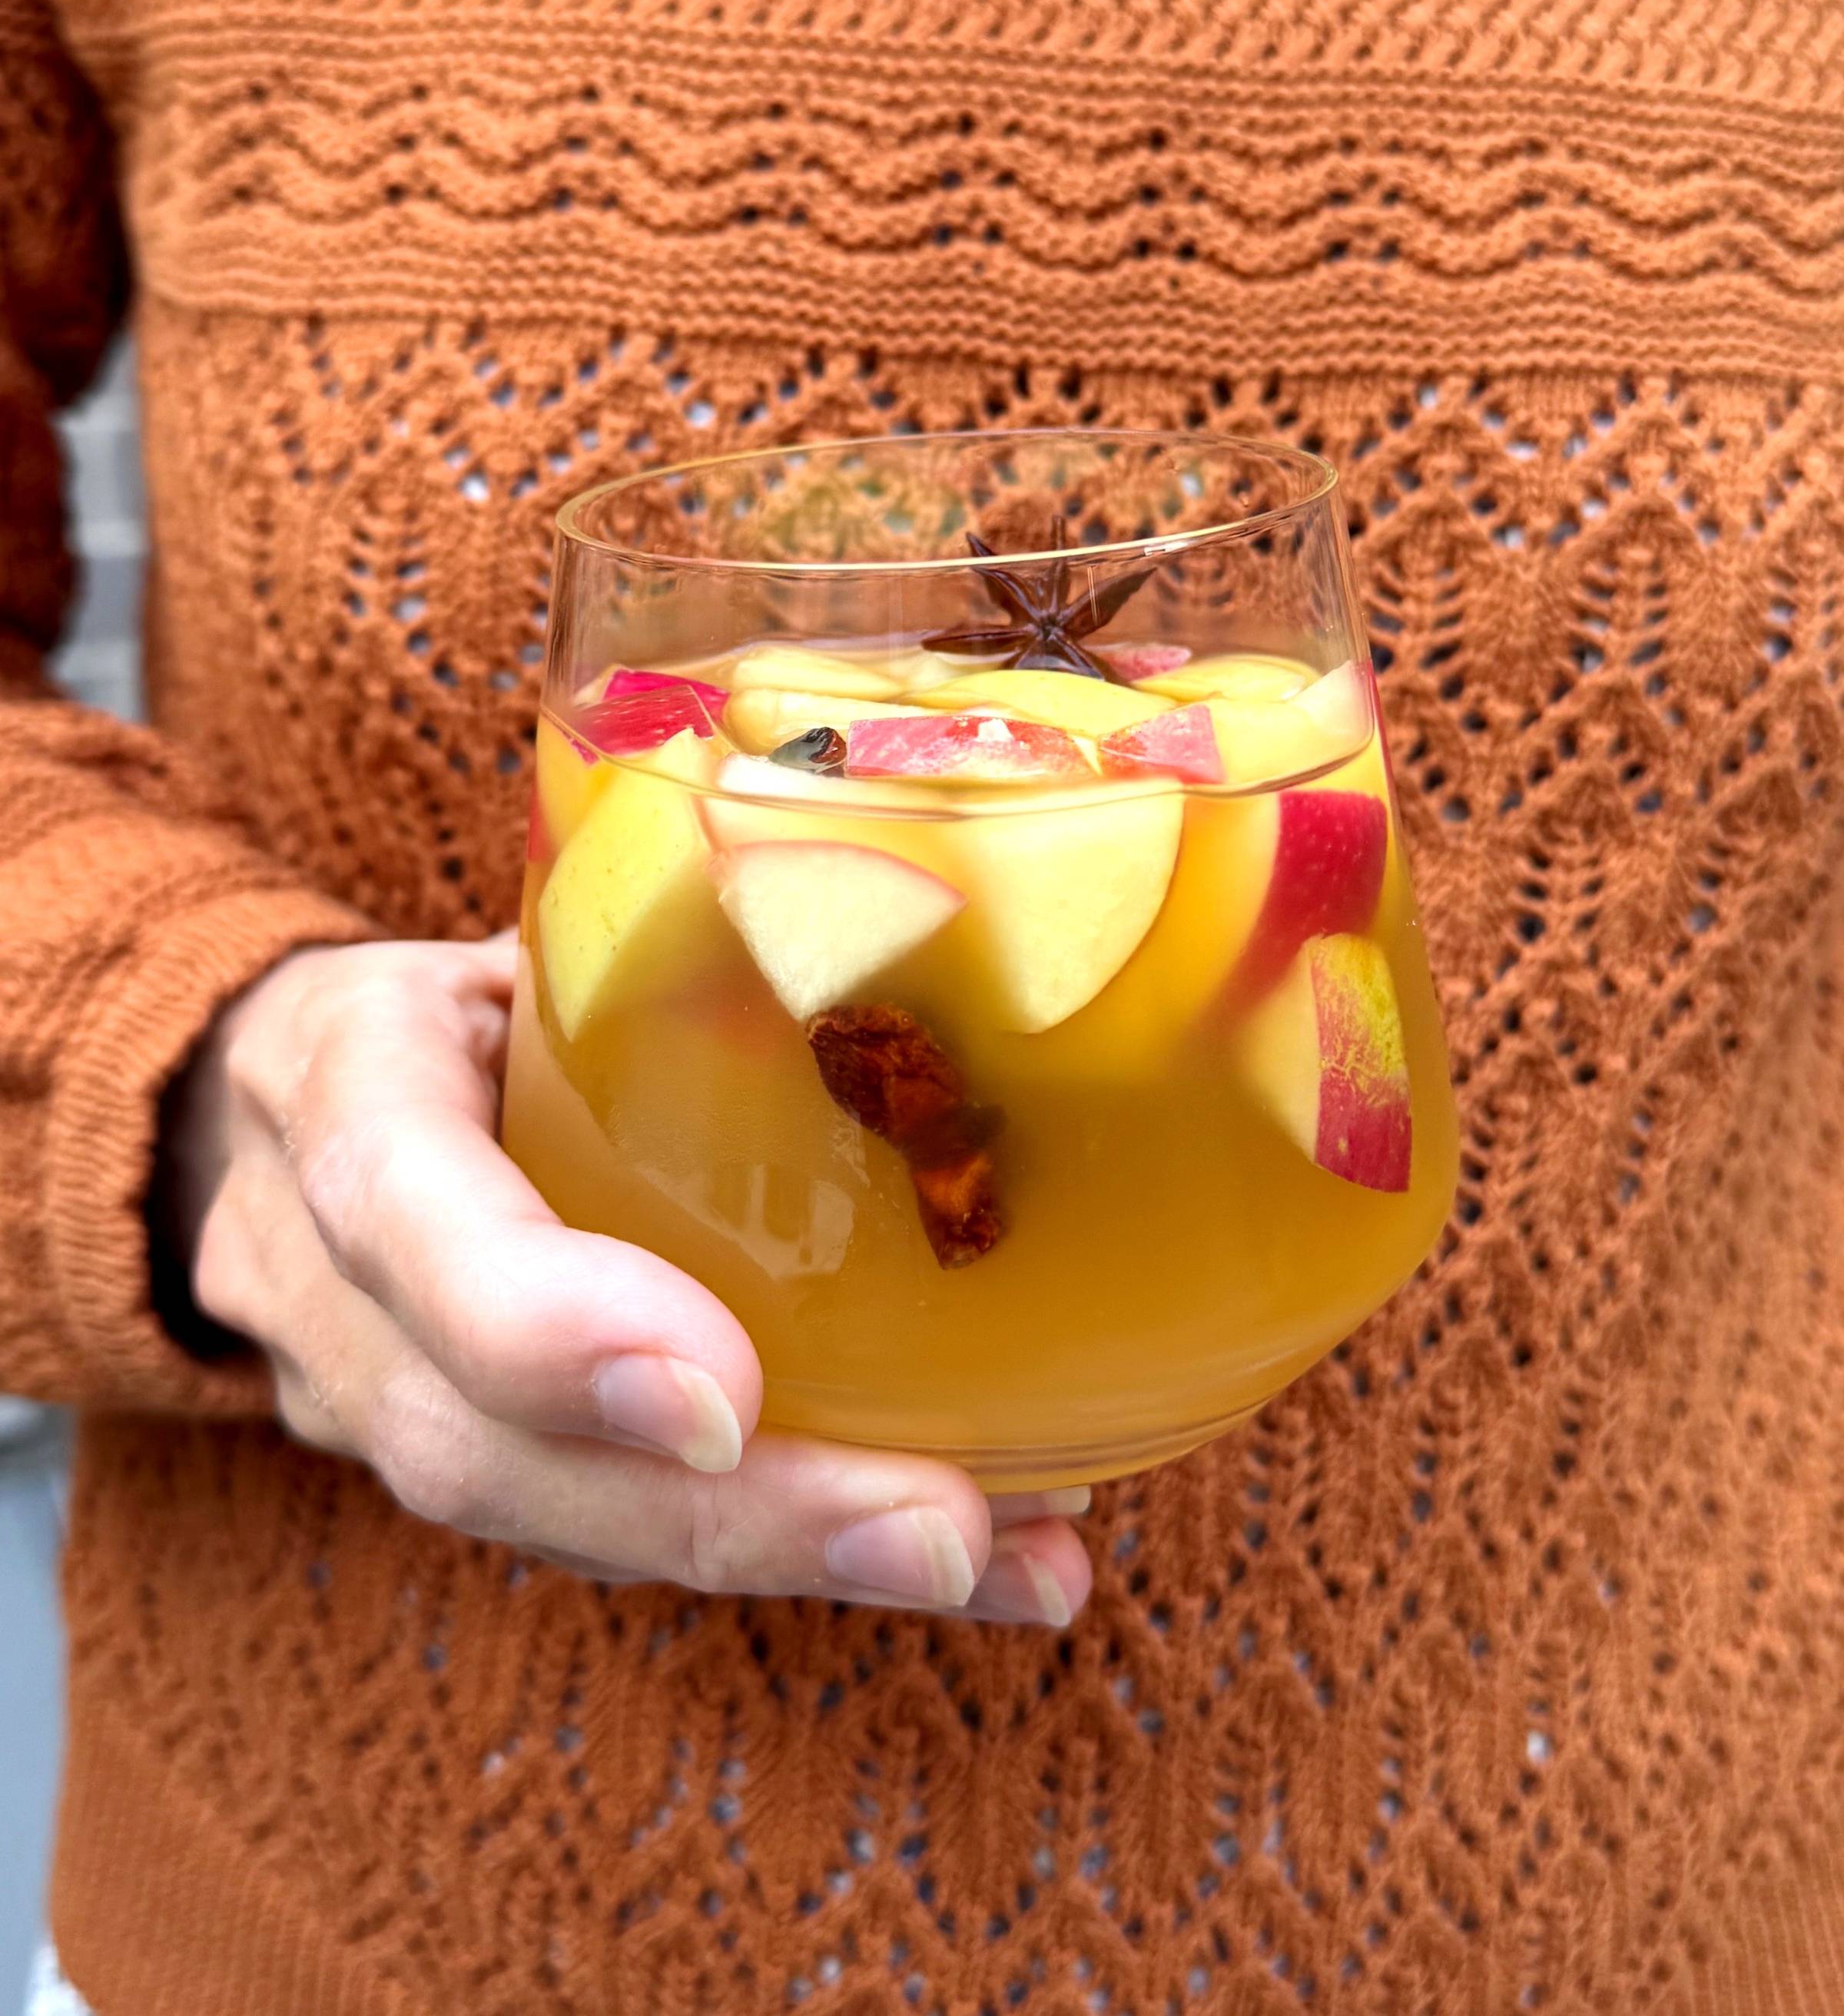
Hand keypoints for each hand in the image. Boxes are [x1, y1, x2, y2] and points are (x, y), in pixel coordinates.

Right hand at [164, 934, 1092, 1624]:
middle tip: (940, 1531)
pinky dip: (800, 1549)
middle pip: (480, 1442)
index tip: (724, 1393)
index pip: (399, 1203)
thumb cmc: (466, 995)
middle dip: (721, 1510)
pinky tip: (993, 1557)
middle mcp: (326, 1273)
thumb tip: (935, 877)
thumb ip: (667, 916)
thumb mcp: (519, 923)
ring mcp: (371, 1396)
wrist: (287, 1103)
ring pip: (554, 1525)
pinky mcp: (470, 1464)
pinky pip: (618, 1534)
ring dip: (790, 1559)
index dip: (541, 1317)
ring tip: (1012, 1562)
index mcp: (342, 1080)